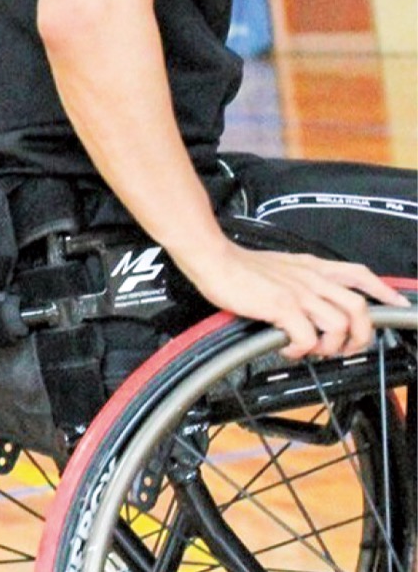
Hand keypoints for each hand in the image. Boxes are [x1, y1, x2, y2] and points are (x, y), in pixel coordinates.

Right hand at [175, 238, 407, 358]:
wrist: (213, 259)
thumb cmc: (236, 266)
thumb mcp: (278, 266)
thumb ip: (296, 280)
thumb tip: (304, 305)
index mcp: (311, 266)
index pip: (358, 274)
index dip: (382, 290)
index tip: (396, 304)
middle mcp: (311, 278)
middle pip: (359, 307)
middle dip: (360, 334)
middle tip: (345, 348)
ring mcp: (299, 293)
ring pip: (339, 325)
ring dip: (329, 346)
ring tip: (310, 349)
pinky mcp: (282, 307)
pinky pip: (308, 338)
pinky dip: (301, 349)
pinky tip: (286, 348)